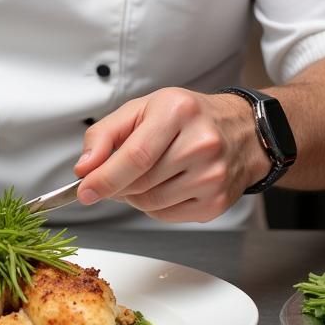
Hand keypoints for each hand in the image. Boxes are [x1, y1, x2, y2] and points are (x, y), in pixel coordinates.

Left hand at [72, 87, 267, 222]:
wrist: (241, 131)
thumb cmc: (187, 117)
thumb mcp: (142, 108)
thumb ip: (105, 134)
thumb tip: (84, 167)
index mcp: (178, 112)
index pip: (134, 156)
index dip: (104, 177)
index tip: (84, 190)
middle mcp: (201, 144)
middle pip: (140, 182)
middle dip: (117, 184)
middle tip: (114, 175)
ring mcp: (212, 176)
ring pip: (151, 203)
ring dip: (135, 195)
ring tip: (146, 173)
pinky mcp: (217, 202)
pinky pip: (167, 215)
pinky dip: (154, 205)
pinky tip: (165, 184)